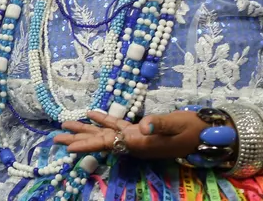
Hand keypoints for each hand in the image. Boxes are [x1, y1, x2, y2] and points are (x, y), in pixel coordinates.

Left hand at [54, 109, 205, 160]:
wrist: (207, 133)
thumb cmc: (192, 129)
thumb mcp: (176, 125)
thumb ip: (160, 124)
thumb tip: (144, 124)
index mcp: (139, 143)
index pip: (107, 144)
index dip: (87, 144)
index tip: (67, 147)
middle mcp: (133, 143)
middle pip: (100, 141)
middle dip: (78, 139)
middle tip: (55, 138)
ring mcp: (136, 138)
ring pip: (105, 134)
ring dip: (85, 129)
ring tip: (65, 125)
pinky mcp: (140, 132)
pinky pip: (116, 127)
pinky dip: (102, 120)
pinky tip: (90, 114)